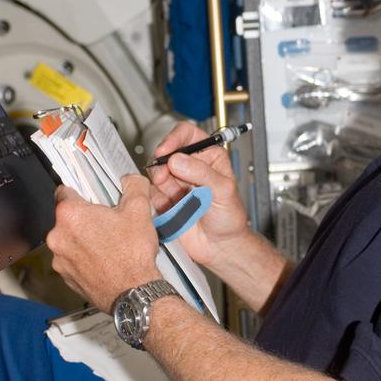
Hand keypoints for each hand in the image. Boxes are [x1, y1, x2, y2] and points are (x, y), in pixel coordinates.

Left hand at [46, 177, 159, 312]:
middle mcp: (58, 236)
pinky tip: (104, 260)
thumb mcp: (139, 211)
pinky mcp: (66, 277)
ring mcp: (60, 259)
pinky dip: (84, 258)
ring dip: (84, 239)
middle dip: (86, 218)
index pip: (64, 191)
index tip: (88, 195)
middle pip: (68, 218)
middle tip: (107, 222)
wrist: (133, 293)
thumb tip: (131, 180)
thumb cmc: (132, 255)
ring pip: (70, 240)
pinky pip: (72, 260)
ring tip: (108, 244)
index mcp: (70, 215)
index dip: (79, 191)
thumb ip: (134, 187)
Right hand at [147, 122, 249, 268]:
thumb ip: (202, 173)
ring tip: (175, 199)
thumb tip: (177, 160)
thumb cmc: (229, 217)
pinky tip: (171, 209)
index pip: (187, 134)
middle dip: (162, 164)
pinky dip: (157, 200)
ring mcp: (176, 182)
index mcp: (208, 156)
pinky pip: (151, 193)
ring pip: (156, 172)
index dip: (174, 138)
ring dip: (161, 184)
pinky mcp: (164, 199)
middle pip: (166, 152)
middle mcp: (190, 166)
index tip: (166, 150)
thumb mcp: (223, 191)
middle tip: (163, 177)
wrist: (220, 246)